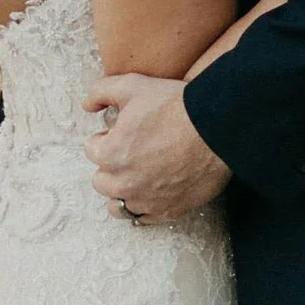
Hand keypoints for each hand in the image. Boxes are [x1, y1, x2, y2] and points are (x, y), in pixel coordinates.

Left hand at [83, 74, 231, 222]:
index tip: (126, 131)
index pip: (92, 149)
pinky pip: (142, 218)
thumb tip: (86, 105)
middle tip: (134, 151)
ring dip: (122, 191)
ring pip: (116, 205)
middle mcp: (124, 183)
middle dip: (112, 166)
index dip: (108, 137)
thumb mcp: (133, 85)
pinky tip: (151, 192)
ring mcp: (145, 200)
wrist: (218, 128)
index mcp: (111, 153)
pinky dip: (142, 207)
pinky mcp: (167, 211)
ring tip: (138, 175)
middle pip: (101, 180)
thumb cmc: (176, 106)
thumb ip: (100, 91)